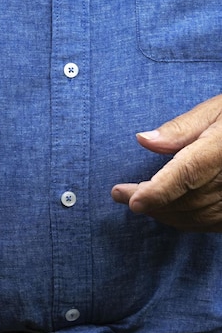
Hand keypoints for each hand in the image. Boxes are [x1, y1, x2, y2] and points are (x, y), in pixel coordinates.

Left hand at [111, 93, 221, 229]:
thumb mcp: (216, 110)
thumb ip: (180, 128)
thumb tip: (143, 140)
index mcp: (219, 150)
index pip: (186, 175)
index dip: (157, 192)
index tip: (129, 200)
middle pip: (186, 200)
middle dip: (150, 202)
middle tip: (120, 194)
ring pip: (198, 216)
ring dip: (165, 214)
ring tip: (139, 202)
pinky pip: (213, 222)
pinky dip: (188, 220)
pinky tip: (169, 211)